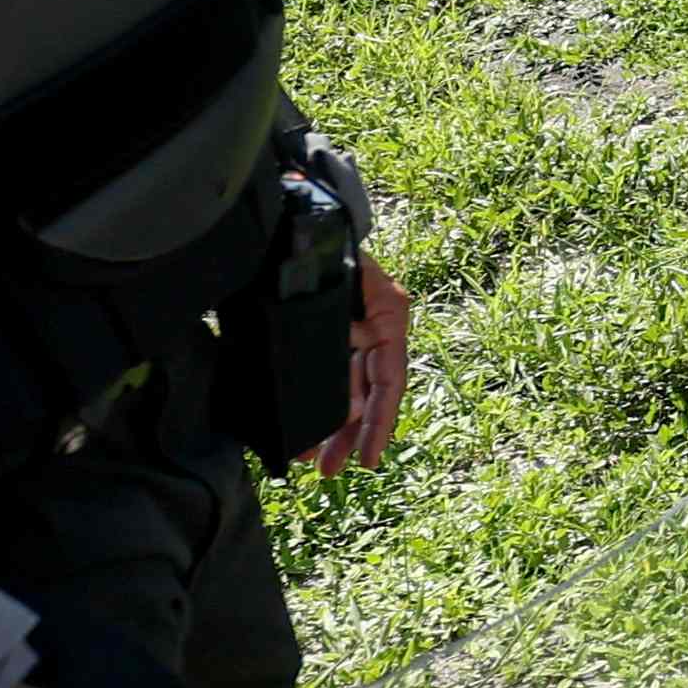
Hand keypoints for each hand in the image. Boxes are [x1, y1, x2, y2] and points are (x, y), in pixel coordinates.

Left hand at [308, 256, 411, 476]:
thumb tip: (351, 349)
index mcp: (389, 314)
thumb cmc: (324, 242)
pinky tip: (302, 429)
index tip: (369, 458)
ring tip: (312, 460)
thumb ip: (346, 318)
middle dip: (350, 435)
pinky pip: (329, 377)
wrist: (297, 216)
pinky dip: (318, 404)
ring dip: (332, 426)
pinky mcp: (327, 335)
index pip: (390, 380)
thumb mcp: (345, 279)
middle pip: (368, 393)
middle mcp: (375, 327)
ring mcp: (352, 332)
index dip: (381, 422)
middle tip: (329, 471)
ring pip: (347, 390)